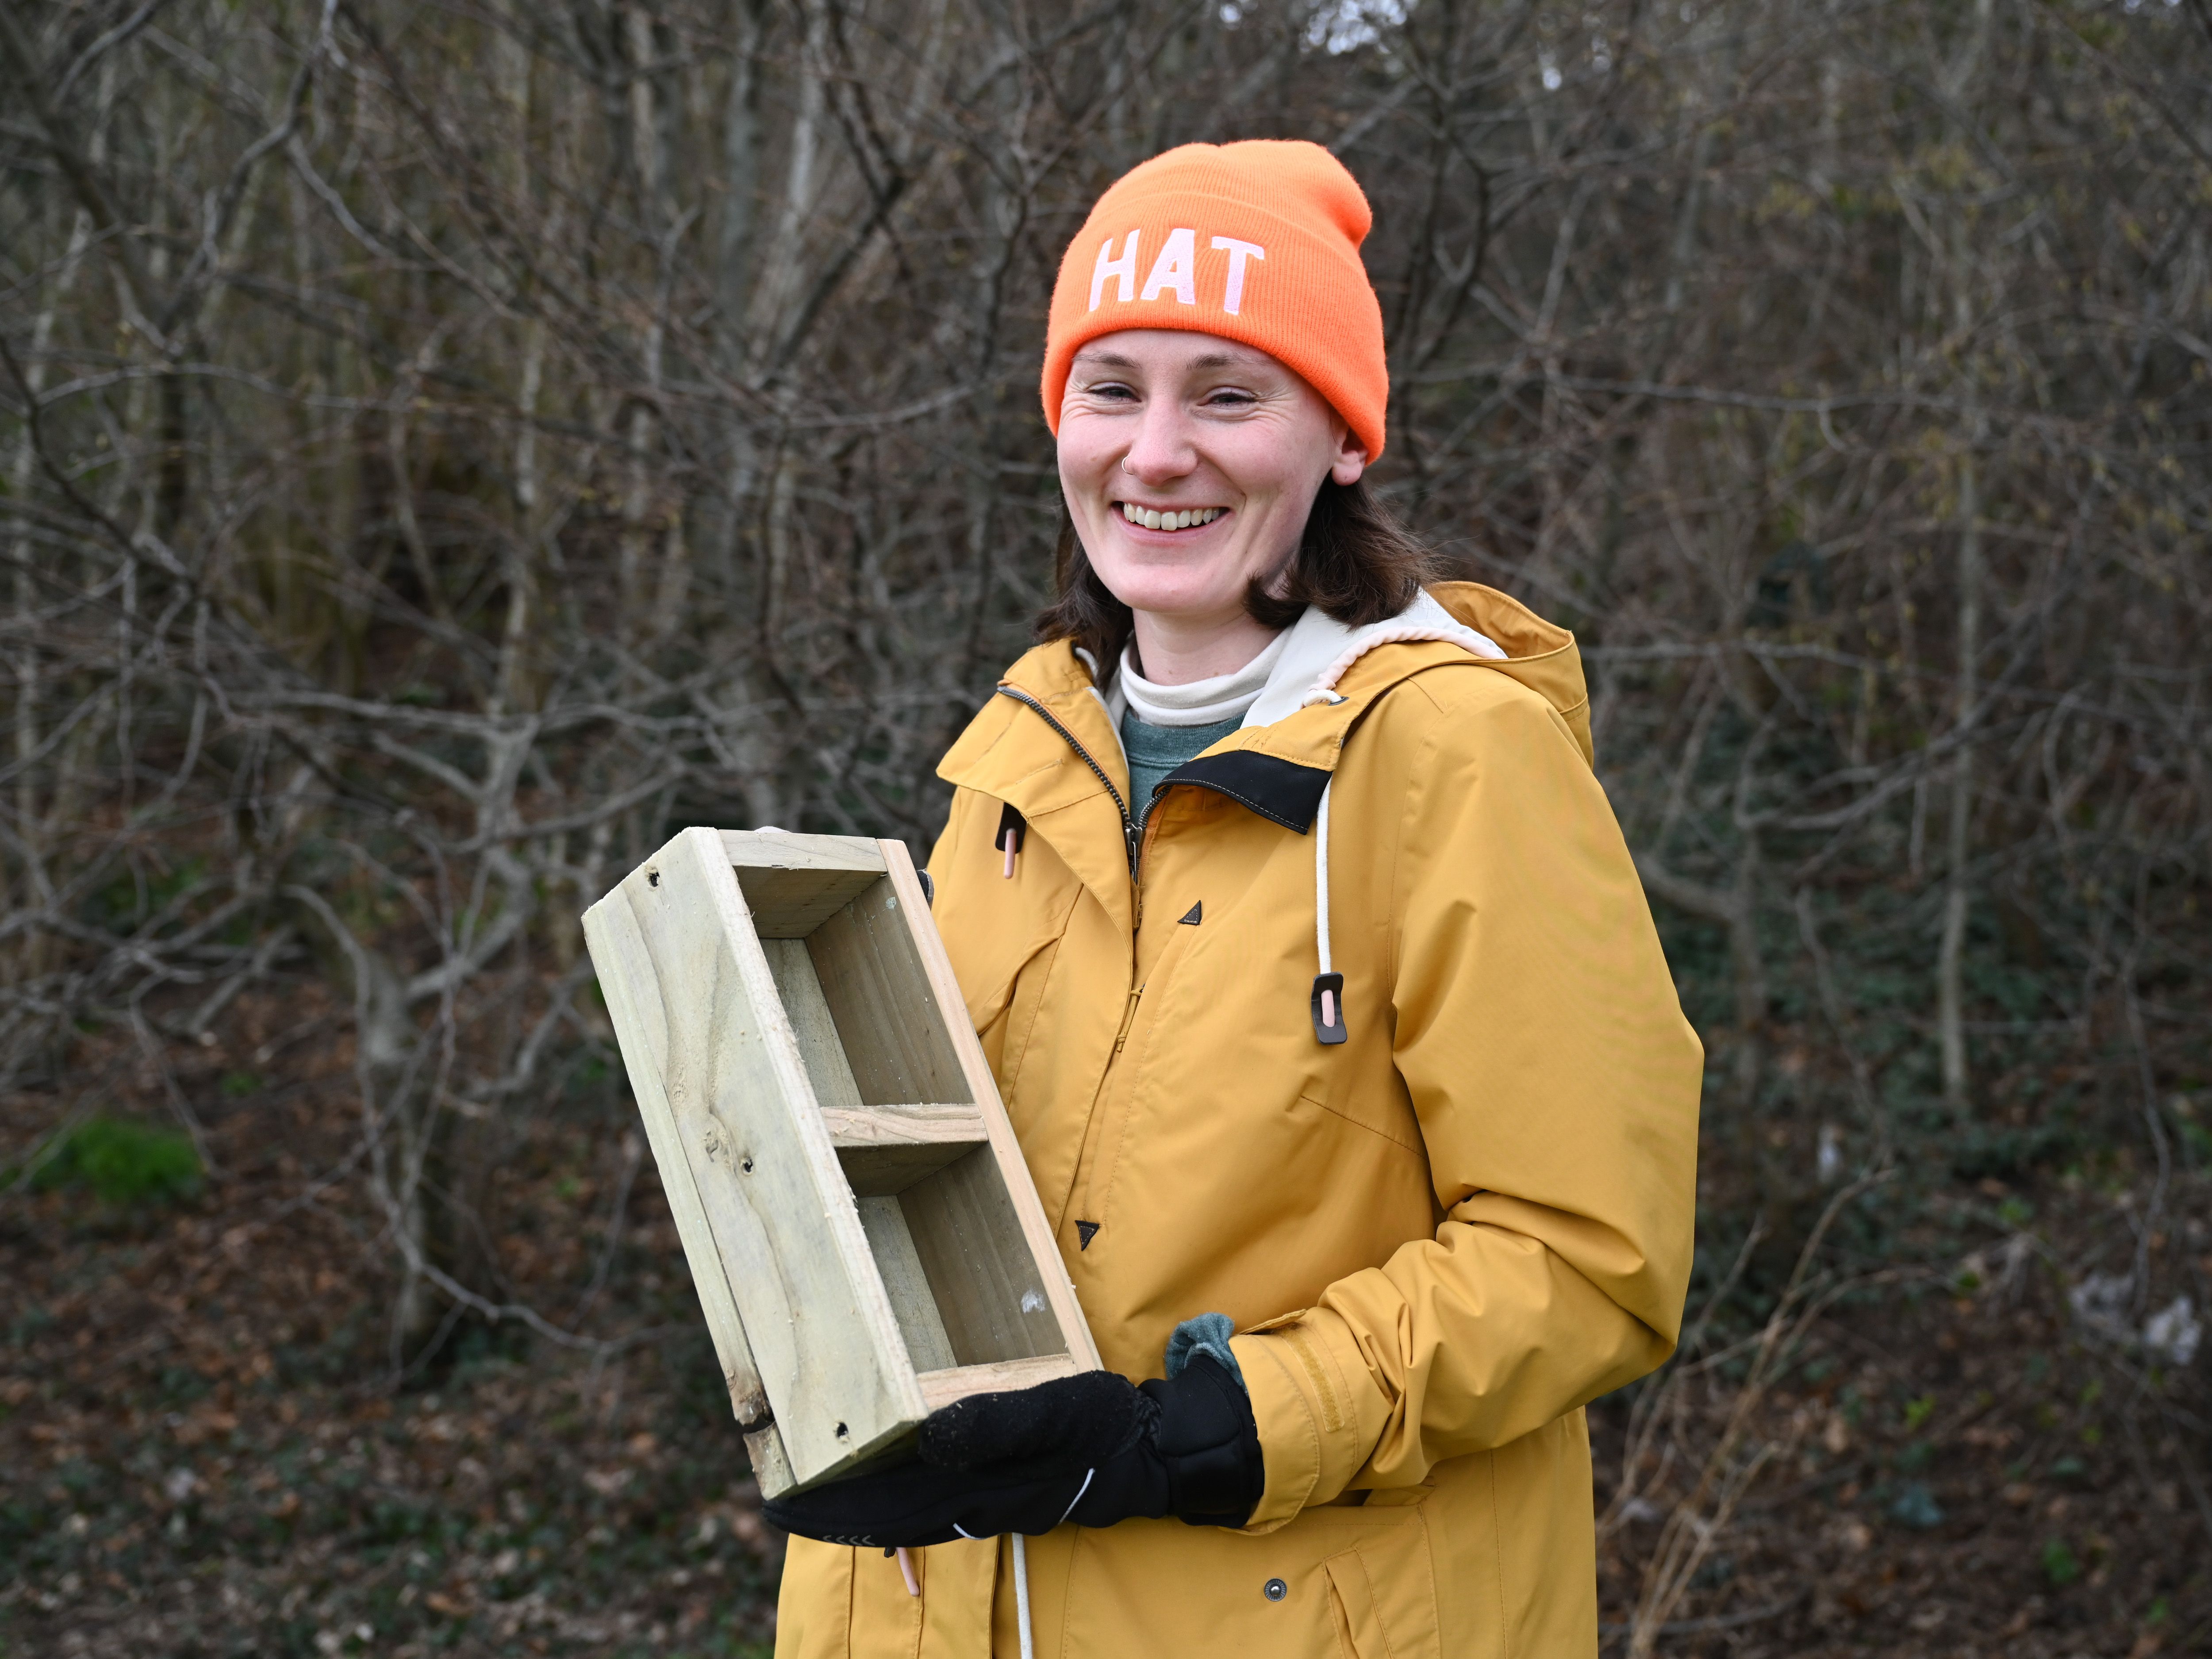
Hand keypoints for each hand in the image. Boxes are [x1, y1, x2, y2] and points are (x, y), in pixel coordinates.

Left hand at [762, 1353, 1261, 1547]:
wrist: (1155, 1452)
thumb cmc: (1106, 1427)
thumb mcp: (1055, 1410)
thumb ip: (997, 1421)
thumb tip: (928, 1433)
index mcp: (979, 1486)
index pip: (888, 1507)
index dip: (833, 1508)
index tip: (780, 1504)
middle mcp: (977, 1499)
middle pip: (889, 1515)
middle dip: (836, 1510)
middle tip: (781, 1503)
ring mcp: (992, 1497)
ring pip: (911, 1508)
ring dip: (866, 1503)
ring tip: (823, 1489)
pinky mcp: (1008, 1485)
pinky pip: (939, 1497)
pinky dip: (904, 1492)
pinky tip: (896, 1474)